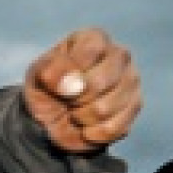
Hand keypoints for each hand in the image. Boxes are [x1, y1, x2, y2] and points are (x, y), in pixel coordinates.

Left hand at [23, 28, 141, 152]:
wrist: (51, 117)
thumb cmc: (45, 88)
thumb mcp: (37, 75)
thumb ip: (50, 72)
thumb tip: (73, 85)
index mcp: (94, 39)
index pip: (90, 51)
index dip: (69, 73)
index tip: (56, 82)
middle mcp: (120, 55)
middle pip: (98, 84)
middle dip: (72, 100)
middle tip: (65, 101)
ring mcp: (132, 81)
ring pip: (104, 109)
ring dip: (79, 118)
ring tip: (74, 113)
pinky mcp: (134, 108)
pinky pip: (112, 129)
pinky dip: (90, 134)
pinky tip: (84, 127)